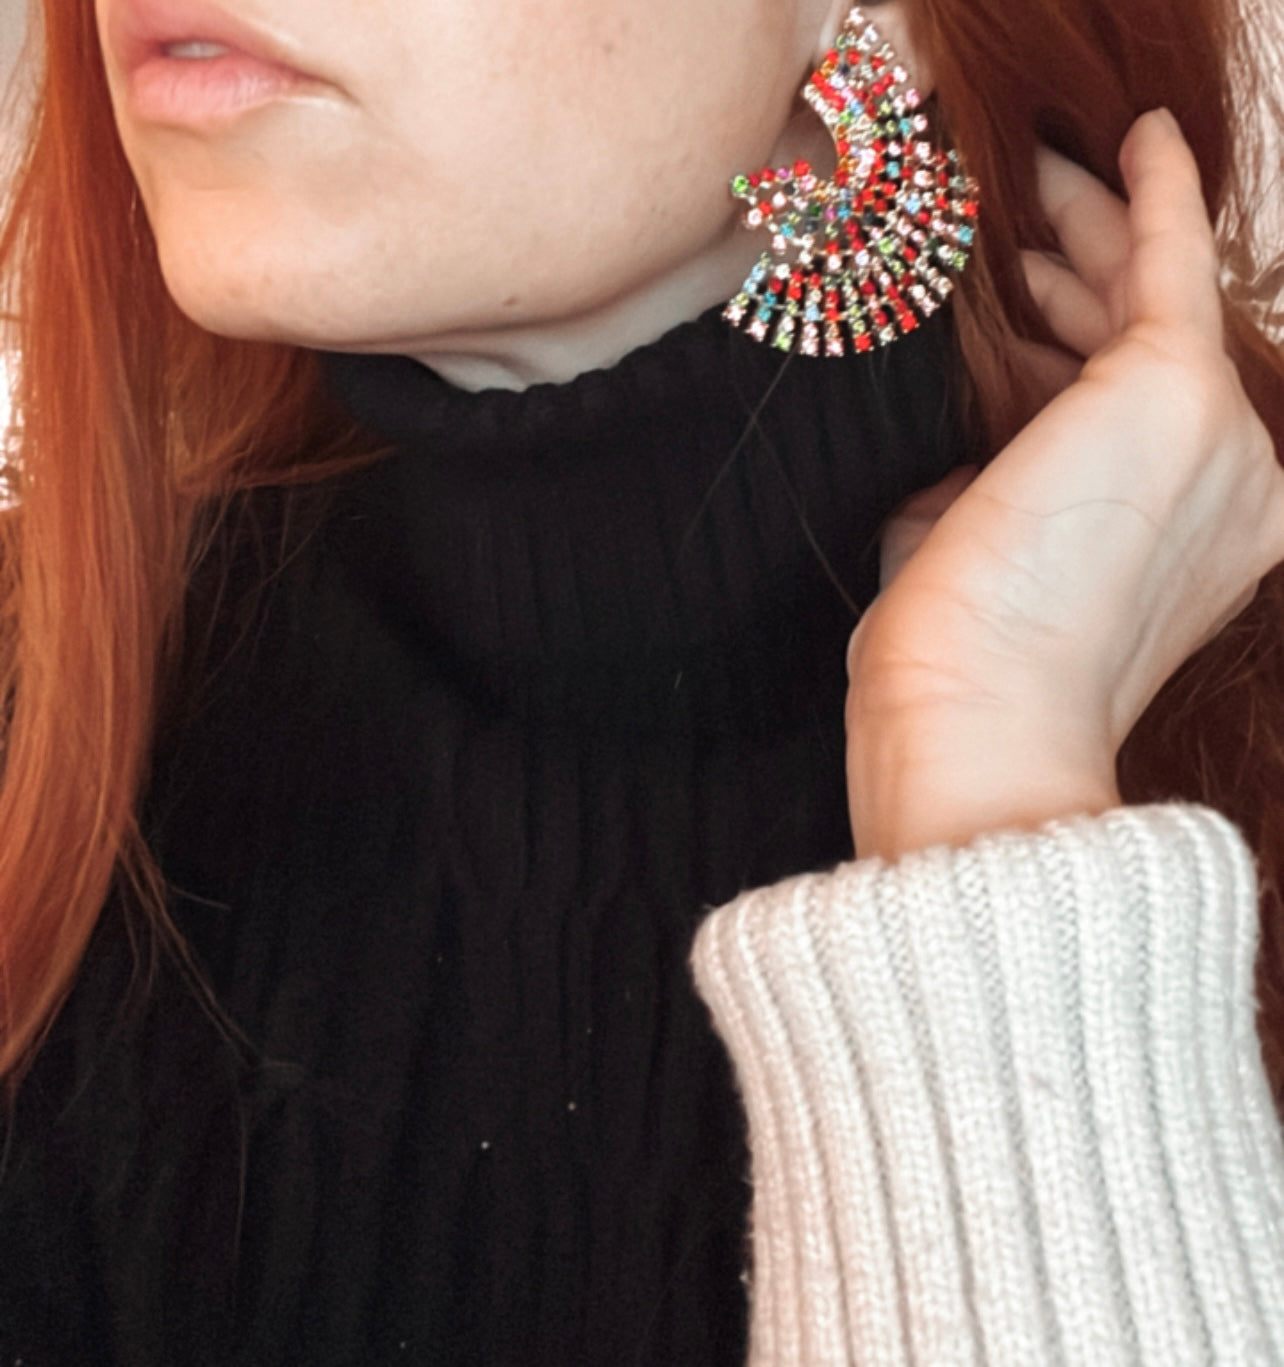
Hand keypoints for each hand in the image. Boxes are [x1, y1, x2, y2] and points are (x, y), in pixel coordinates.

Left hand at [846, 109, 1283, 858]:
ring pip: (1147, 303)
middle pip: (1140, 350)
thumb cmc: (961, 667)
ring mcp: (1216, 441)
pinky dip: (1153, 194)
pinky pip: (1169, 258)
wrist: (976, 714)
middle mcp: (1220, 490)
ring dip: (1092, 235)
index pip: (1114, 420)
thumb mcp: (969, 573)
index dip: (1064, 355)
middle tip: (1034, 224)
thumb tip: (956, 459)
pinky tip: (1137, 141)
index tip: (1024, 308)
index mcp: (1167, 544)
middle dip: (1082, 280)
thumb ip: (975, 497)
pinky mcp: (1176, 390)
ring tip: (1047, 181)